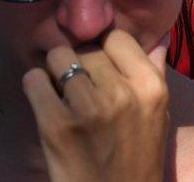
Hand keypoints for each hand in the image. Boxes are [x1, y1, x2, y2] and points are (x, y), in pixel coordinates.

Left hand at [22, 30, 169, 181]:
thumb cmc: (139, 156)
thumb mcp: (159, 113)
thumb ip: (156, 72)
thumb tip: (159, 37)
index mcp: (151, 87)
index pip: (118, 37)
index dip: (104, 45)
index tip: (98, 59)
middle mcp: (122, 92)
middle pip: (87, 48)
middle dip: (79, 59)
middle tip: (77, 79)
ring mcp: (89, 108)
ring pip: (59, 57)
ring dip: (55, 69)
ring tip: (59, 86)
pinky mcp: (57, 125)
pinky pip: (34, 80)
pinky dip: (35, 84)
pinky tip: (44, 97)